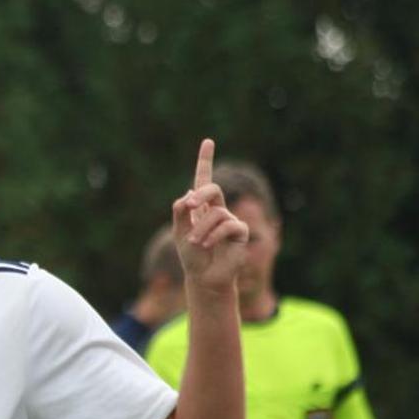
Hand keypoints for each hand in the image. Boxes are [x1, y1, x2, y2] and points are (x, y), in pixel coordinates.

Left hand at [172, 139, 248, 292]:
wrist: (203, 277)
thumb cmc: (191, 256)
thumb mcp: (179, 231)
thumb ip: (180, 211)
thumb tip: (189, 194)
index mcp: (201, 207)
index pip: (203, 180)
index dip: (205, 161)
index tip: (207, 141)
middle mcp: (217, 210)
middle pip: (212, 188)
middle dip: (200, 195)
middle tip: (189, 207)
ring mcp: (230, 219)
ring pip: (215, 213)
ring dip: (200, 229)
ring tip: (196, 244)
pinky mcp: (240, 232)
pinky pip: (227, 225)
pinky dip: (213, 235)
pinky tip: (207, 245)